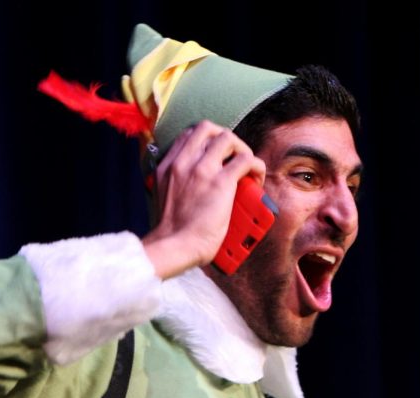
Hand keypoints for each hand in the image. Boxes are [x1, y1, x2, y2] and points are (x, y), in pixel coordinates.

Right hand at [140, 120, 265, 278]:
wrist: (176, 246)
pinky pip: (246, 160)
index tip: (217, 154)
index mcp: (167, 166)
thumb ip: (173, 184)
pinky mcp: (221, 182)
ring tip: (247, 168)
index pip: (188, 135)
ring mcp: (202, 170)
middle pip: (207, 128)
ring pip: (228, 138)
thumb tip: (190, 185)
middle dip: (225, 137)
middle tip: (234, 156)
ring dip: (242, 149)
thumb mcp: (162, 197)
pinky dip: (256, 165)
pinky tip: (257, 178)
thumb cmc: (172, 233)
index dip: (207, 140)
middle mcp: (183, 162)